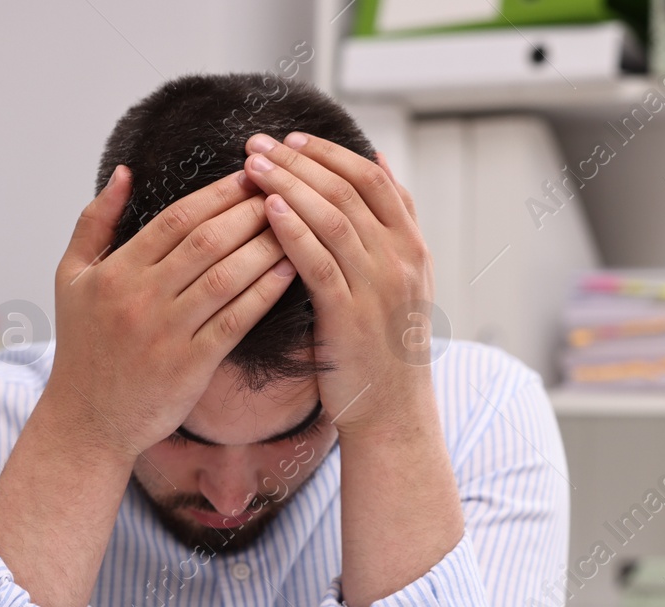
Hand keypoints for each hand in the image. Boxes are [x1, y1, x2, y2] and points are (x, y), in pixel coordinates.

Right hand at [44, 165, 299, 458]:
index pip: (177, 219)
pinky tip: (290, 271)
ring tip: (296, 225)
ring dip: (265, 247)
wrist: (87, 421)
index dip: (218, 193)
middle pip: (207, 241)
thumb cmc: (83, 349)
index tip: (250, 176)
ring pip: (226, 277)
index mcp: (117, 271)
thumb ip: (95, 221)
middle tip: (284, 191)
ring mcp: (167, 332)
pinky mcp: (190, 365)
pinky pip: (236, 320)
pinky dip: (265, 293)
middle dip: (249, 211)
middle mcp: (142, 298)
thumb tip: (125, 173)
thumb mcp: (72, 277)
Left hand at [243, 133, 435, 438]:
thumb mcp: (400, 277)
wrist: (392, 410)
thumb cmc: (384, 344)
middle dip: (300, 162)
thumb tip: (379, 159)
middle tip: (258, 143)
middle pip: (348, 191)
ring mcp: (378, 287)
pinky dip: (293, 232)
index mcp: (411, 246)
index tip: (291, 138)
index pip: (371, 179)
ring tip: (252, 167)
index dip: (330, 153)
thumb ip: (392, 221)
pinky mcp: (350, 316)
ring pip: (333, 218)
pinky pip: (319, 263)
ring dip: (289, 187)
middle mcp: (400, 260)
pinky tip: (267, 211)